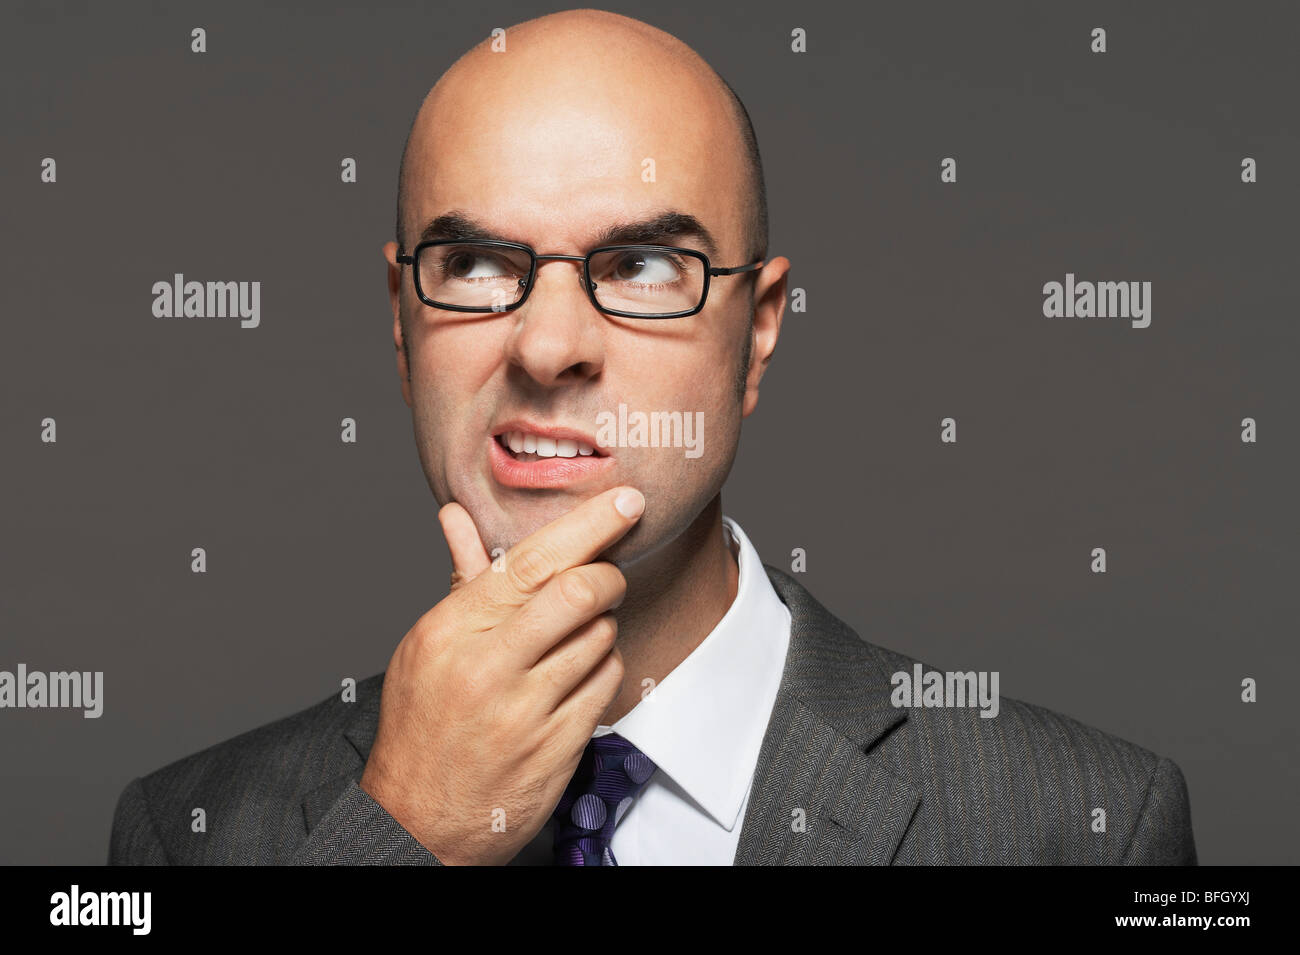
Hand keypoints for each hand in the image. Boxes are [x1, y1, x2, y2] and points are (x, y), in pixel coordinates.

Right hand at [359, 485, 645, 864]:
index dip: (589, 525)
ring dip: (603, 625)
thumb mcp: (427, 646)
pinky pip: (606, 682)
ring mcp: (525, 709)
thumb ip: (460, 579)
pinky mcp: (557, 745)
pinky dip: (603, 666)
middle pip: (579, 591)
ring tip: (578, 634)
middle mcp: (488, 666)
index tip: (624, 504)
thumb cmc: (422, 725)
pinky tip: (579, 672)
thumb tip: (458, 516)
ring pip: (601, 636)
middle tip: (608, 573)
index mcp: (453, 630)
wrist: (417, 820)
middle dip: (608, 573)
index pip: (532, 561)